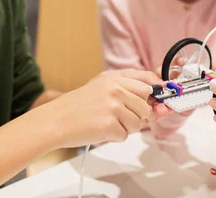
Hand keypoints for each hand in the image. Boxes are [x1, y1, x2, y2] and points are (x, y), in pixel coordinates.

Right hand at [47, 69, 162, 147]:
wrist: (56, 120)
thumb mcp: (101, 87)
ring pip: (138, 123)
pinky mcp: (109, 125)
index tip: (159, 101)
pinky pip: (125, 135)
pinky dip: (115, 136)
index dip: (157, 93)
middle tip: (123, 117)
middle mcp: (116, 89)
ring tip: (107, 122)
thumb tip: (158, 107)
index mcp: (114, 77)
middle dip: (140, 115)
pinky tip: (101, 129)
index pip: (148, 81)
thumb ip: (128, 90)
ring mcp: (113, 107)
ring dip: (127, 128)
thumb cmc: (78, 106)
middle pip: (147, 105)